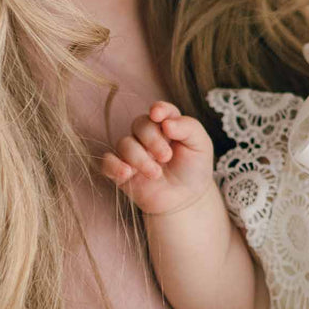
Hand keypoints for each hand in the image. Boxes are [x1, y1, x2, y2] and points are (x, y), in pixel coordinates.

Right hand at [100, 101, 214, 215]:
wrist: (187, 198)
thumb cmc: (194, 168)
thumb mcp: (200, 146)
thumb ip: (188, 128)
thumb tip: (166, 123)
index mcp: (167, 124)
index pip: (159, 110)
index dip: (158, 110)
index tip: (158, 115)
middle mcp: (147, 135)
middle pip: (140, 124)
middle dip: (152, 140)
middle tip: (166, 157)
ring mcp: (133, 152)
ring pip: (124, 144)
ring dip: (139, 158)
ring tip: (156, 174)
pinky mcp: (121, 170)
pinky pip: (107, 162)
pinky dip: (114, 166)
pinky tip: (127, 173)